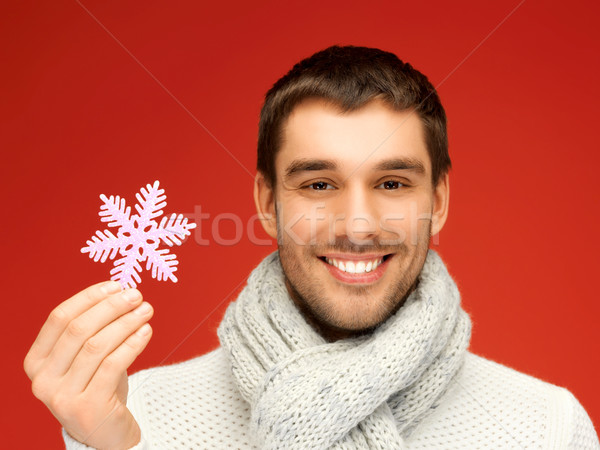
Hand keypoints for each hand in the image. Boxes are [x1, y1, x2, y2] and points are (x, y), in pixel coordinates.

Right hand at [24, 281, 153, 449]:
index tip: (116, 285)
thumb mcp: (86, 358)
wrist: (106, 433)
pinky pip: (113, 365)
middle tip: (136, 296)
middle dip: (111, 307)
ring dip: (126, 322)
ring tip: (146, 311)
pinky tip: (146, 332)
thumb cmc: (98, 387)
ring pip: (96, 346)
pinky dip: (132, 344)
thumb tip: (120, 292)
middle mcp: (43, 380)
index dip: (89, 298)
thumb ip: (93, 329)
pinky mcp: (88, 408)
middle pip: (78, 329)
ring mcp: (63, 396)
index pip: (59, 318)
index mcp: (36, 361)